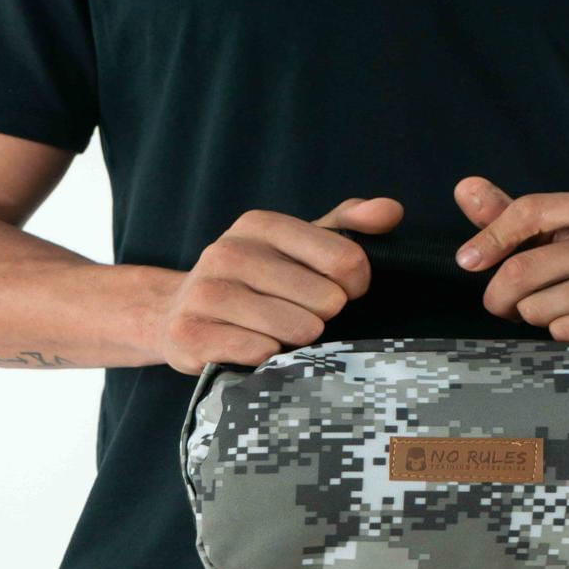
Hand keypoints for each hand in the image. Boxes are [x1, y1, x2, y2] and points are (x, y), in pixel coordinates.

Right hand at [155, 197, 402, 373]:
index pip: (344, 258)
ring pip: (294, 327)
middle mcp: (228, 251)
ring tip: (289, 335)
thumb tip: (390, 211)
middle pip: (323, 299)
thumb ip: (348, 227)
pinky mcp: (191, 333)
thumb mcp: (299, 247)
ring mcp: (205, 292)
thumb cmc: (256, 282)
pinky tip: (265, 350)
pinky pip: (258, 351)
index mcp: (260, 225)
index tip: (343, 292)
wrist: (178, 313)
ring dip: (302, 339)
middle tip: (309, 318)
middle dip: (326, 316)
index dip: (355, 284)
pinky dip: (272, 357)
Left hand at [451, 176, 568, 364]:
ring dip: (535, 320)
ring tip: (557, 318)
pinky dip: (563, 337)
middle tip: (502, 308)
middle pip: (526, 268)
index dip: (491, 237)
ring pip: (543, 308)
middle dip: (500, 296)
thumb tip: (464, 188)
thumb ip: (522, 218)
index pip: (531, 210)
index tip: (467, 261)